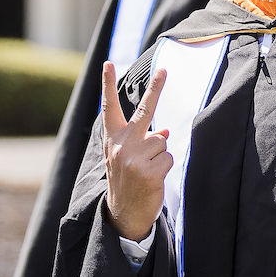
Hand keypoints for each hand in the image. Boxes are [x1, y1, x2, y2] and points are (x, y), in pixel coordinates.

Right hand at [101, 61, 170, 243]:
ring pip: (162, 141)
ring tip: (148, 169)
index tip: (107, 63)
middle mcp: (121, 146)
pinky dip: (165, 167)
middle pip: (144, 111)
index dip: (107, 84)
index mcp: (113, 139)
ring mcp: (134, 159)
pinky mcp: (149, 172)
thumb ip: (140, 140)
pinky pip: (168, 157)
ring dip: (160, 154)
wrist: (124, 213)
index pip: (109, 108)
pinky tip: (153, 179)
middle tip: (164, 70)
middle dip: (155, 88)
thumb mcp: (126, 157)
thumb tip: (166, 131)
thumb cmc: (127, 179)